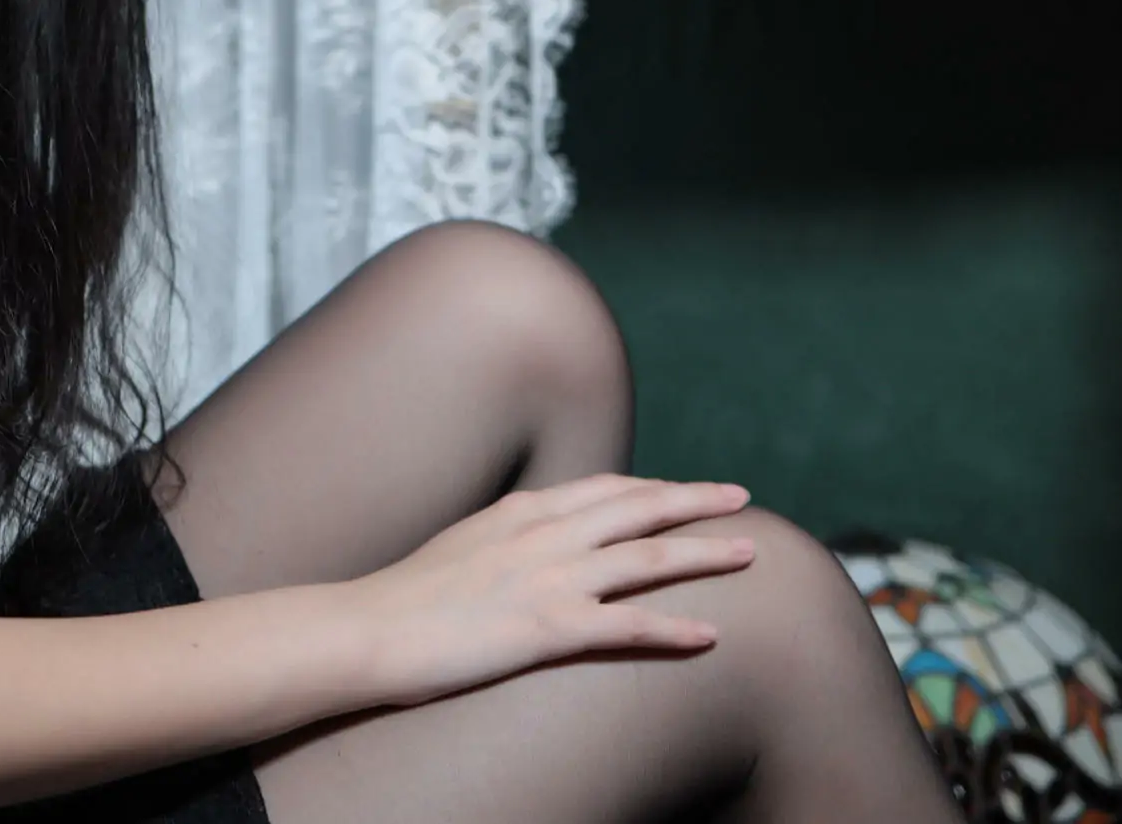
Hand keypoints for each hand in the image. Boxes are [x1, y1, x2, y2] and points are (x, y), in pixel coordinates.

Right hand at [342, 472, 758, 706]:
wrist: (371, 628)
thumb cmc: (406, 597)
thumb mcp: (464, 543)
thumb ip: (507, 535)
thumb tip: (532, 536)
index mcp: (525, 512)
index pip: (607, 488)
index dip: (655, 486)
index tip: (687, 488)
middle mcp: (547, 534)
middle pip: (641, 508)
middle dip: (697, 501)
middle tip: (740, 498)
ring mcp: (552, 578)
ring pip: (649, 557)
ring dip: (705, 553)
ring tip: (749, 552)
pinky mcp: (550, 627)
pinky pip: (629, 626)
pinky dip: (674, 629)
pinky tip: (709, 636)